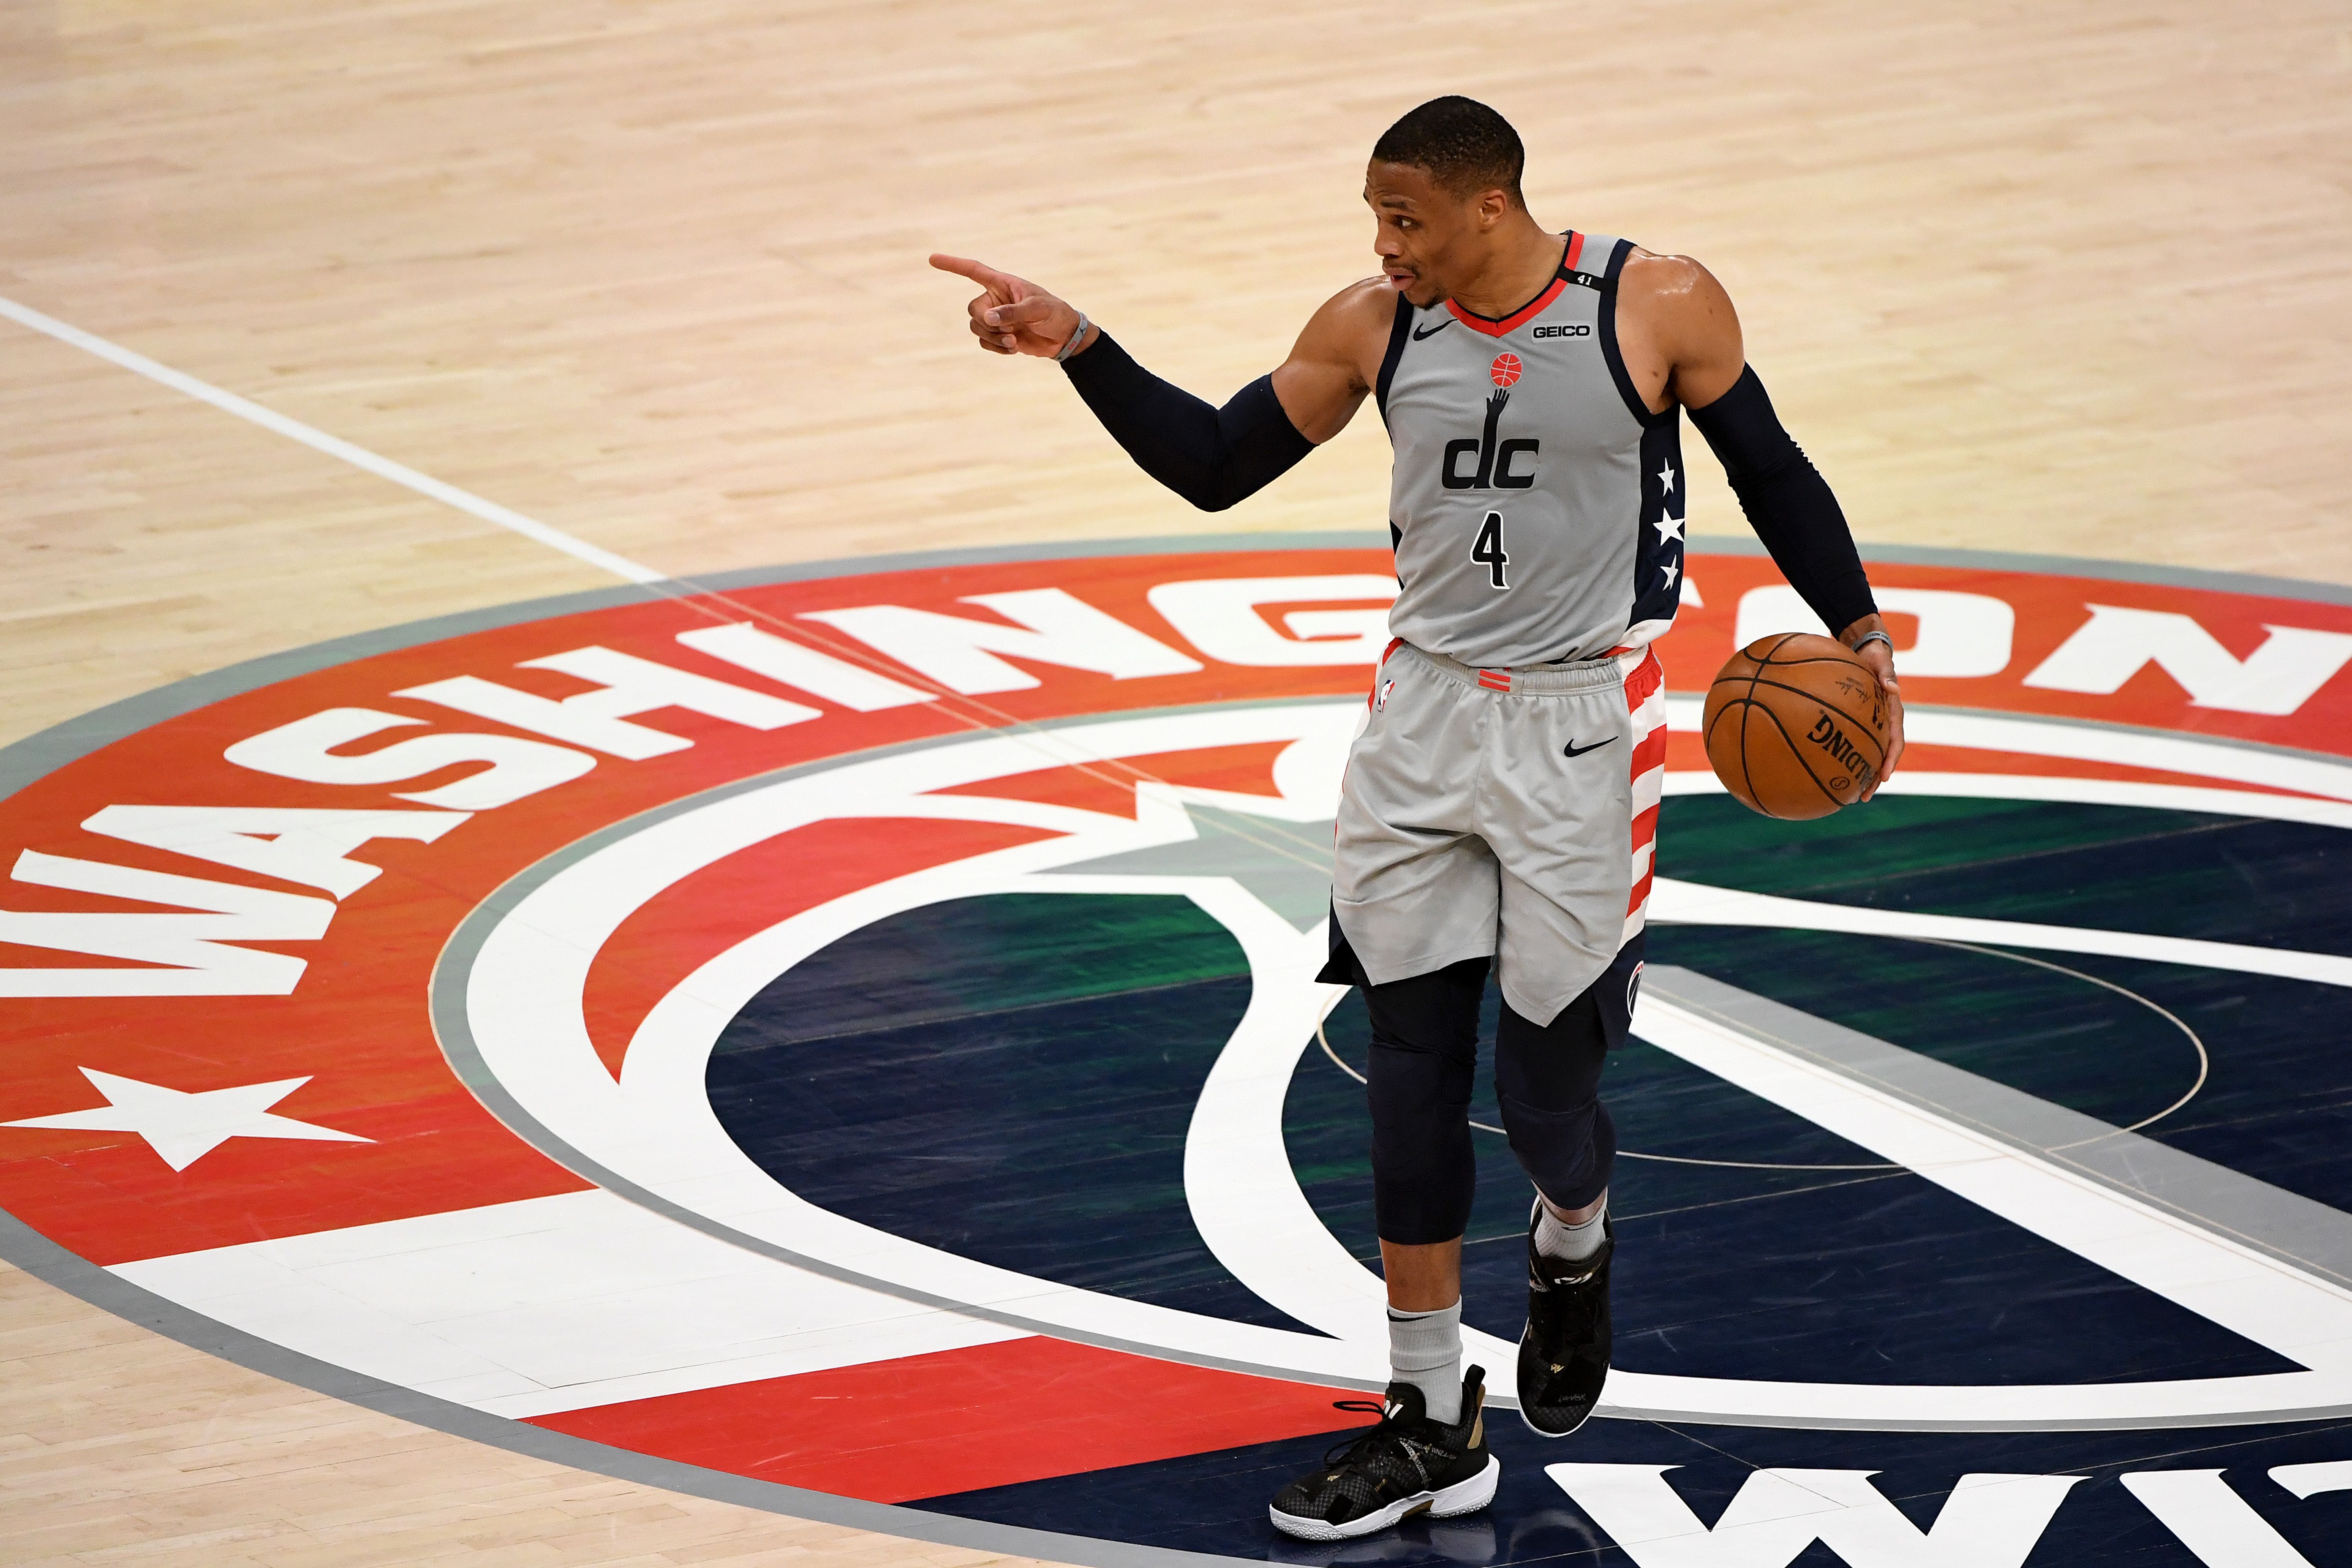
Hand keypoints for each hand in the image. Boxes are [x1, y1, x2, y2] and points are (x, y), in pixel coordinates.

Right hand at [928, 253, 1092, 358]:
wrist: (1064, 337)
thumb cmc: (1055, 314)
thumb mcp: (1037, 308)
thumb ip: (1012, 311)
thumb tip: (989, 319)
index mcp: (1003, 284)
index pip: (973, 271)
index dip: (953, 265)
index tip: (932, 259)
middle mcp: (995, 299)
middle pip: (973, 309)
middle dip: (987, 322)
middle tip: (1009, 329)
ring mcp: (996, 318)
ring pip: (975, 327)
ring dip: (992, 337)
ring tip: (1013, 341)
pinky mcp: (999, 335)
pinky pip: (984, 342)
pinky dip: (996, 347)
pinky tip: (1014, 348)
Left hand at [1839, 613, 1904, 798]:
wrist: (1867, 649)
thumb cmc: (1875, 656)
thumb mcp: (1882, 662)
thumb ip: (1887, 674)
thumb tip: (1894, 688)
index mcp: (1893, 712)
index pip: (1895, 741)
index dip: (1890, 760)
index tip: (1883, 777)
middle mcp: (1884, 722)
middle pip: (1882, 756)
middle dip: (1874, 778)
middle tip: (1863, 796)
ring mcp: (1872, 723)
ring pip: (1868, 753)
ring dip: (1861, 774)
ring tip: (1849, 794)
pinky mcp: (1860, 720)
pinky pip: (1853, 741)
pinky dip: (1845, 756)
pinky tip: (1828, 769)